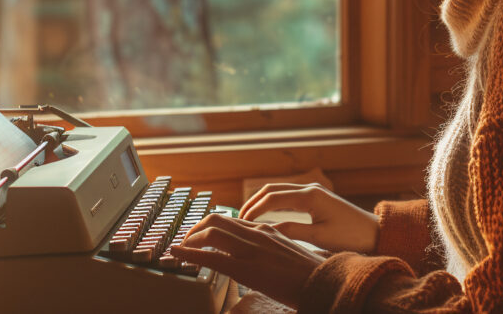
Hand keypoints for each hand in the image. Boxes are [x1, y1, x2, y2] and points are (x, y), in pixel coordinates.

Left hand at [170, 213, 325, 308]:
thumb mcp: (289, 254)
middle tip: (186, 239)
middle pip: (217, 219)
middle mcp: (257, 233)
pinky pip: (212, 256)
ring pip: (212, 231)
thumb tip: (262, 256)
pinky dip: (190, 253)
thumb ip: (273, 249)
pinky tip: (178, 254)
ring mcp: (252, 248)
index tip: (201, 233)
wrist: (323, 283)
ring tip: (182, 247)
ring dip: (191, 237)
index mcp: (267, 230)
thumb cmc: (310, 274)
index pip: (233, 220)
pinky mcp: (247, 266)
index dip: (212, 224)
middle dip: (196, 227)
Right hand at [239, 182, 379, 253]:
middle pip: (272, 189)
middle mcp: (309, 188)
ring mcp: (313, 191)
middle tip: (237, 218)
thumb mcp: (318, 236)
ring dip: (262, 201)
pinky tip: (266, 214)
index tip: (241, 223)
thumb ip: (291, 230)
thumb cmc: (349, 235)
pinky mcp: (316, 197)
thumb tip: (266, 229)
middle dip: (253, 202)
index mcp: (309, 196)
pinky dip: (273, 203)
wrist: (373, 232)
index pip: (272, 198)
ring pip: (279, 190)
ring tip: (247, 217)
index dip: (253, 210)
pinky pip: (288, 196)